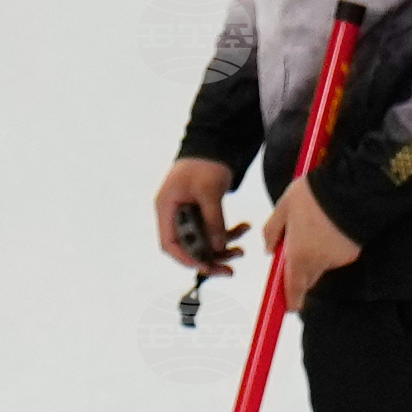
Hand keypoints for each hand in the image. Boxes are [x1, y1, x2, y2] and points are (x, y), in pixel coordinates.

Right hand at [154, 158, 242, 278]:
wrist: (214, 142)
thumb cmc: (204, 162)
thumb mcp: (209, 190)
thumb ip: (213, 220)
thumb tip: (219, 246)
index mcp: (166, 208)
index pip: (170, 243)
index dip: (185, 259)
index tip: (205, 266)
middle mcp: (174, 215)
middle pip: (188, 247)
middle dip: (210, 259)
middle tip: (229, 270)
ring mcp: (188, 216)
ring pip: (203, 243)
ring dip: (223, 249)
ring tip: (242, 250)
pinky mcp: (202, 214)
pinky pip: (213, 231)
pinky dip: (228, 233)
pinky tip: (244, 227)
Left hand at [264, 175, 360, 309]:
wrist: (352, 187)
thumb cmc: (314, 196)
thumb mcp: (284, 207)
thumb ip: (272, 231)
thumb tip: (268, 250)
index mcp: (298, 256)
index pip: (293, 289)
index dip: (291, 300)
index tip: (289, 307)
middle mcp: (319, 263)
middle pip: (307, 278)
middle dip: (301, 271)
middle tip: (298, 248)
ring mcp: (338, 259)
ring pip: (323, 265)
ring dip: (317, 256)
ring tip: (317, 226)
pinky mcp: (353, 252)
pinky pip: (338, 255)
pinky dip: (333, 247)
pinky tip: (332, 227)